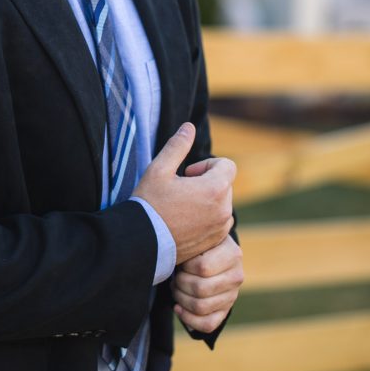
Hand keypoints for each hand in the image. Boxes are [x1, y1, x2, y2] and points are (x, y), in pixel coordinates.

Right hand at [133, 123, 234, 264]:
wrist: (142, 244)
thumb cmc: (149, 204)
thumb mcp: (159, 170)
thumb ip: (177, 146)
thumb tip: (189, 126)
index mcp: (214, 189)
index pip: (227, 165)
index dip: (207, 165)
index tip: (187, 174)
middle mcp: (223, 210)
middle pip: (224, 184)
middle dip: (206, 182)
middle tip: (180, 190)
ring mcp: (220, 229)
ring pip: (222, 204)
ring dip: (207, 200)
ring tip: (181, 207)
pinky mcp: (214, 242)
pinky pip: (218, 223)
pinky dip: (207, 218)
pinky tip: (184, 222)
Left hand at [172, 233, 243, 332]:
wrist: (213, 255)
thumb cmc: (200, 245)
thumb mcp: (201, 236)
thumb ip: (193, 238)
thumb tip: (176, 245)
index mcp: (232, 254)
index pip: (203, 268)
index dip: (185, 267)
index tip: (181, 261)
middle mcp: (236, 276)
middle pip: (200, 289)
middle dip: (180, 284)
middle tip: (174, 278)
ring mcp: (232, 296)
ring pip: (201, 307)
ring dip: (181, 300)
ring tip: (175, 289)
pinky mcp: (225, 312)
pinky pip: (208, 324)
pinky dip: (188, 319)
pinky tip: (178, 308)